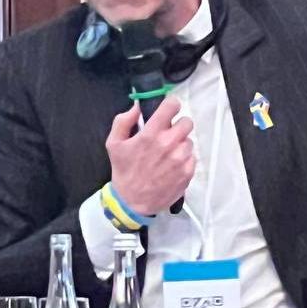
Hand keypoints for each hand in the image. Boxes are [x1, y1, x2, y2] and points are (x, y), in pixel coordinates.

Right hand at [106, 98, 194, 215]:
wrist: (132, 201)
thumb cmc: (124, 172)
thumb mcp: (114, 144)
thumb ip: (123, 121)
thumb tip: (136, 106)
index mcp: (151, 134)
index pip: (172, 106)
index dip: (171, 105)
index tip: (168, 111)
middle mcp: (168, 144)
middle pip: (187, 122)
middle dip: (177, 126)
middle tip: (168, 135)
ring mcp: (180, 159)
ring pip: (189, 141)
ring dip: (180, 145)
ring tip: (168, 154)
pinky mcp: (187, 172)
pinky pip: (192, 158)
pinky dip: (184, 160)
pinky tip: (172, 166)